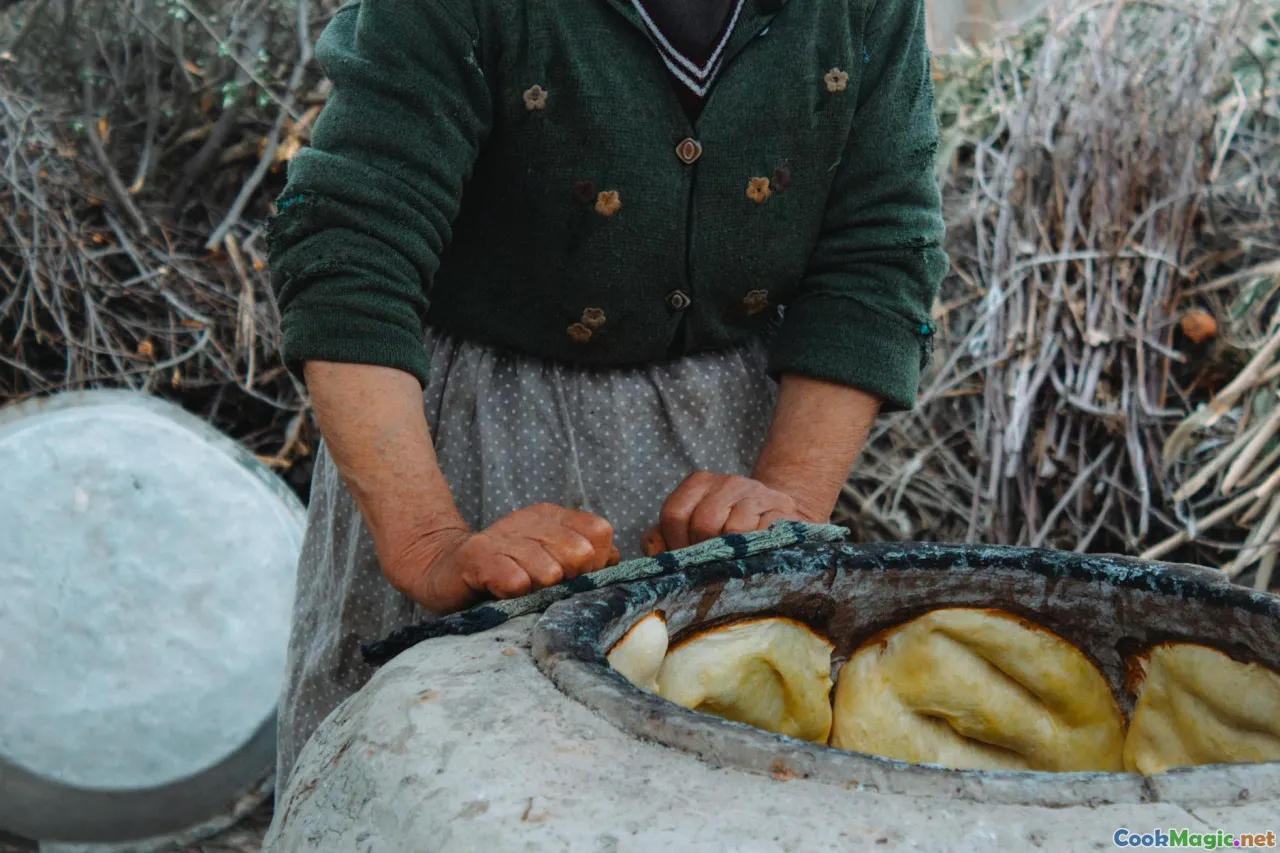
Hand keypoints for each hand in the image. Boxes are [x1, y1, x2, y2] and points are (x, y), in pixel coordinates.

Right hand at [382, 503, 618, 614]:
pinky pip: (515, 581)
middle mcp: (528, 520)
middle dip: (571, 580)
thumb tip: (614, 559)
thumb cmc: (504, 572)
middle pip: (579, 553)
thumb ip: (584, 558)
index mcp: (550, 517)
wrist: (442, 571)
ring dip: (540, 591)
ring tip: (523, 594)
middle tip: (547, 589)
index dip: (596, 561)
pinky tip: (505, 594)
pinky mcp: (478, 558)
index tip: (575, 577)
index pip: (599, 532)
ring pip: (550, 571)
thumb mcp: (548, 559)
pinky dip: (516, 594)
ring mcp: (503, 536)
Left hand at [642, 471, 809, 554]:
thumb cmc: (723, 529)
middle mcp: (729, 482)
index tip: (686, 557)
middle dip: (704, 551)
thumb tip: (654, 552)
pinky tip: (753, 555)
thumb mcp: (688, 528)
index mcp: (699, 483)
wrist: (776, 516)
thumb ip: (661, 537)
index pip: (674, 513)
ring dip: (730, 553)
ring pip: (734, 530)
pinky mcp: (782, 509)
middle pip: (703, 522)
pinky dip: (754, 551)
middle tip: (710, 564)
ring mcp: (757, 493)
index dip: (676, 543)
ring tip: (733, 561)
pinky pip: (762, 534)